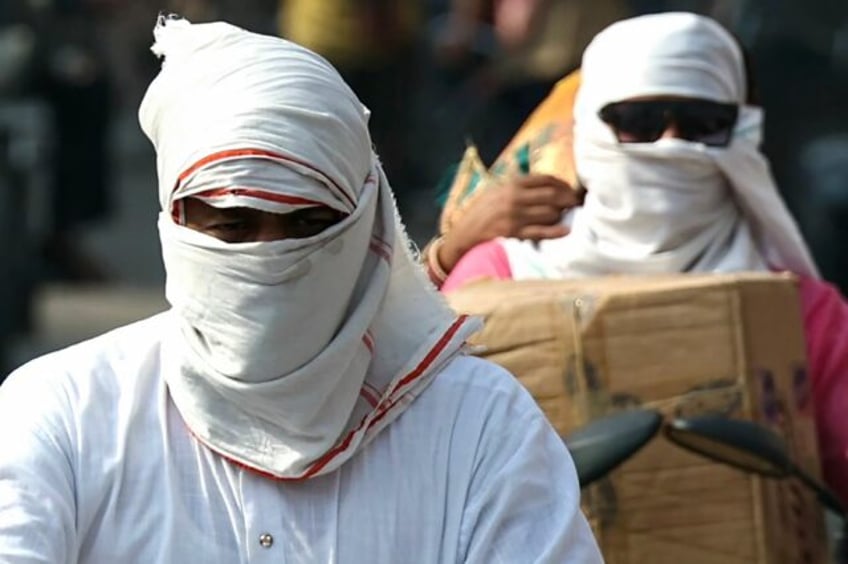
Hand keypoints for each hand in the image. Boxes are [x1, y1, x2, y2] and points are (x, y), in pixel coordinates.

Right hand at [438, 174, 582, 272]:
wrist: (463, 232)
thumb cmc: (482, 211)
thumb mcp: (497, 190)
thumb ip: (518, 185)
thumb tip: (545, 184)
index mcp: (511, 184)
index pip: (545, 179)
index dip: (562, 184)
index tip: (571, 189)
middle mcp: (514, 197)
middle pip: (551, 194)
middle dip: (568, 198)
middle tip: (577, 202)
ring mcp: (514, 216)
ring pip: (548, 213)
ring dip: (560, 215)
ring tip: (565, 216)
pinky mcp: (513, 233)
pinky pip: (539, 232)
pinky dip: (555, 231)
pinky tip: (566, 230)